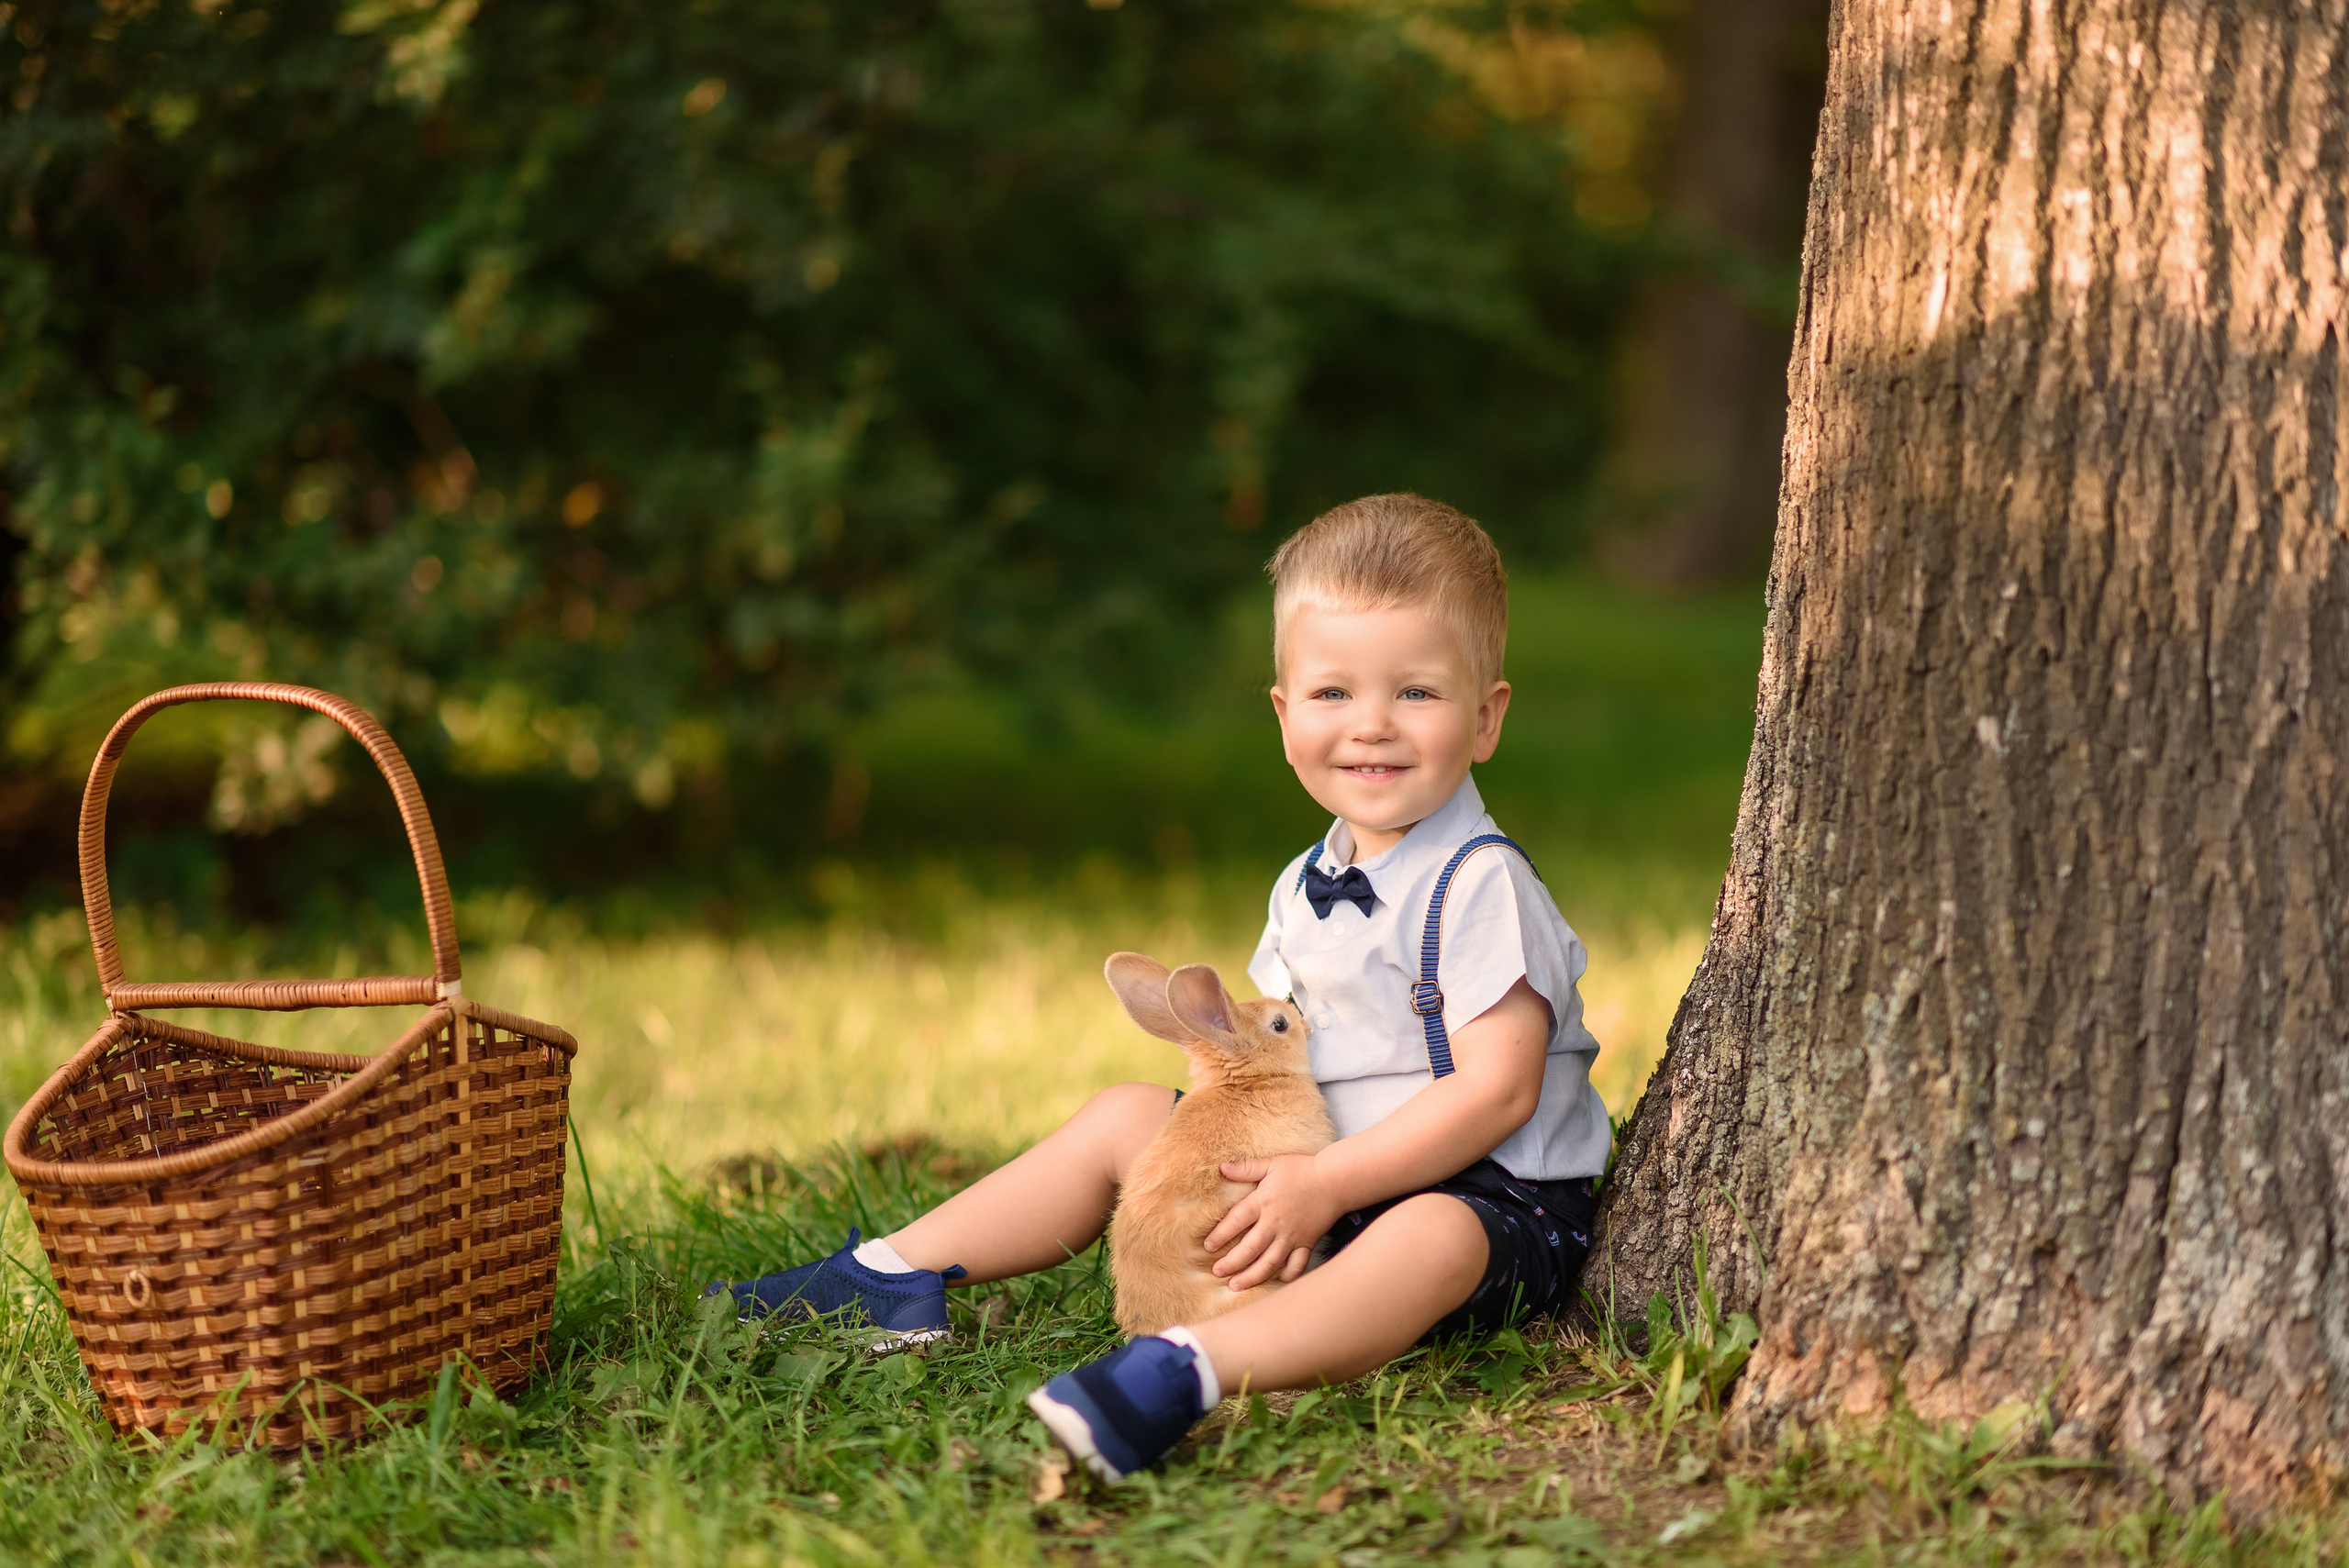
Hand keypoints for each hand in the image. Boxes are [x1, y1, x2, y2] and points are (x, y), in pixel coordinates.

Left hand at [1203, 1153, 1345, 1290]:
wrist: (1334, 1180)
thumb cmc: (1301, 1170)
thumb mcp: (1272, 1164)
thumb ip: (1246, 1168)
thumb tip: (1221, 1167)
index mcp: (1263, 1202)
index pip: (1235, 1221)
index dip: (1220, 1235)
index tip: (1208, 1246)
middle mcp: (1275, 1223)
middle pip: (1249, 1248)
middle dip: (1231, 1262)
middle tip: (1216, 1271)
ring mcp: (1291, 1236)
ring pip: (1269, 1262)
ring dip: (1251, 1276)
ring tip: (1235, 1285)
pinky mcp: (1306, 1244)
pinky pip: (1296, 1265)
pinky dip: (1287, 1277)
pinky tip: (1276, 1283)